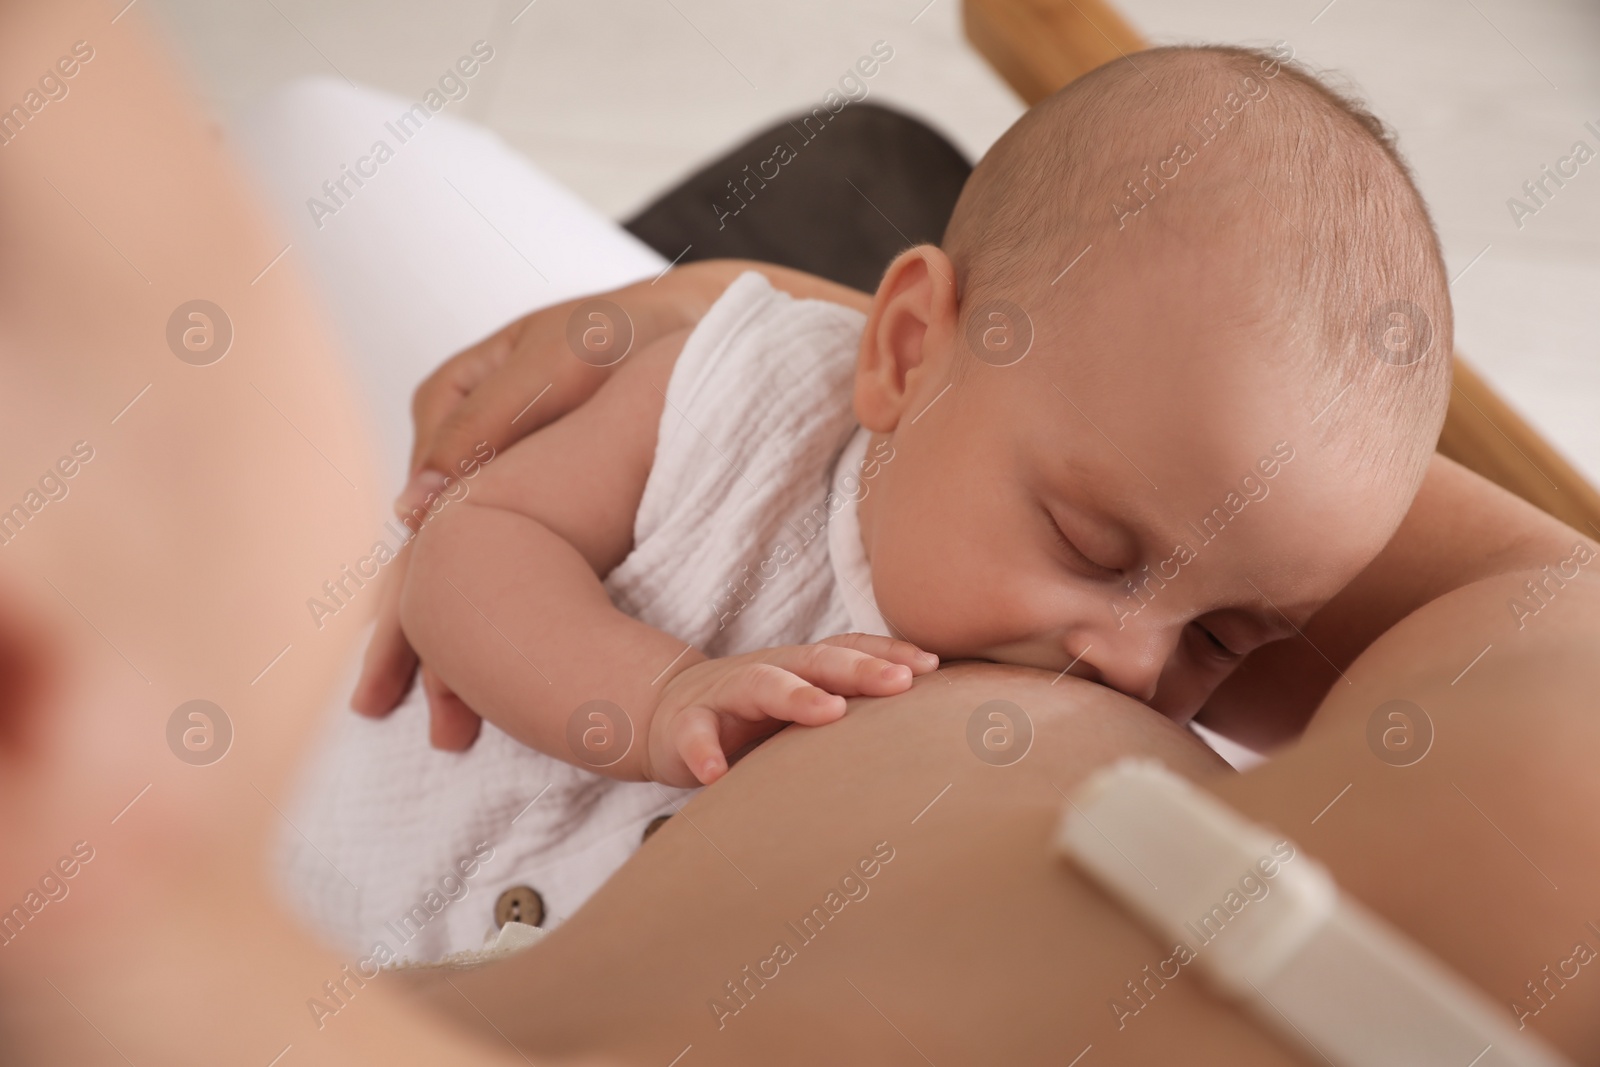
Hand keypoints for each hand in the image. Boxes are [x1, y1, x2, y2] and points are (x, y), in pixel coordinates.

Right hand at [349, 311, 618, 735]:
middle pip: (425, 558)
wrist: (690, 330)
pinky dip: (489, 628)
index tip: (407, 658)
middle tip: (398, 715)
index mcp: (448, 402)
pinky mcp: (538, 504)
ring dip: (446, 651)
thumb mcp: (559, 362)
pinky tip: (481, 686)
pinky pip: (502, 573)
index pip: (420, 515)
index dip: (411, 592)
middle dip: (411, 641)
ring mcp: (496, 480)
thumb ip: (488, 426)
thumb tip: (410, 512)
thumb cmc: (624, 335)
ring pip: (458, 577)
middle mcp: (459, 447)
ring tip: (448, 729)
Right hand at [645, 634, 939, 786]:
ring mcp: (724, 694)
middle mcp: (768, 670)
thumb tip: (926, 737)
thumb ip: (849, 714)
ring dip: (796, 695)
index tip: (931, 666)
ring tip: (830, 712)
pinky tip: (717, 773)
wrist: (670, 716)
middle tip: (901, 682)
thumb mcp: (802, 710)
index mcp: (801, 667)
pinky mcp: (684, 725)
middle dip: (861, 668)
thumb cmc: (753, 718)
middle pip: (818, 659)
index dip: (888, 652)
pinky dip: (705, 752)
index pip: (849, 649)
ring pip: (761, 683)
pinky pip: (694, 735)